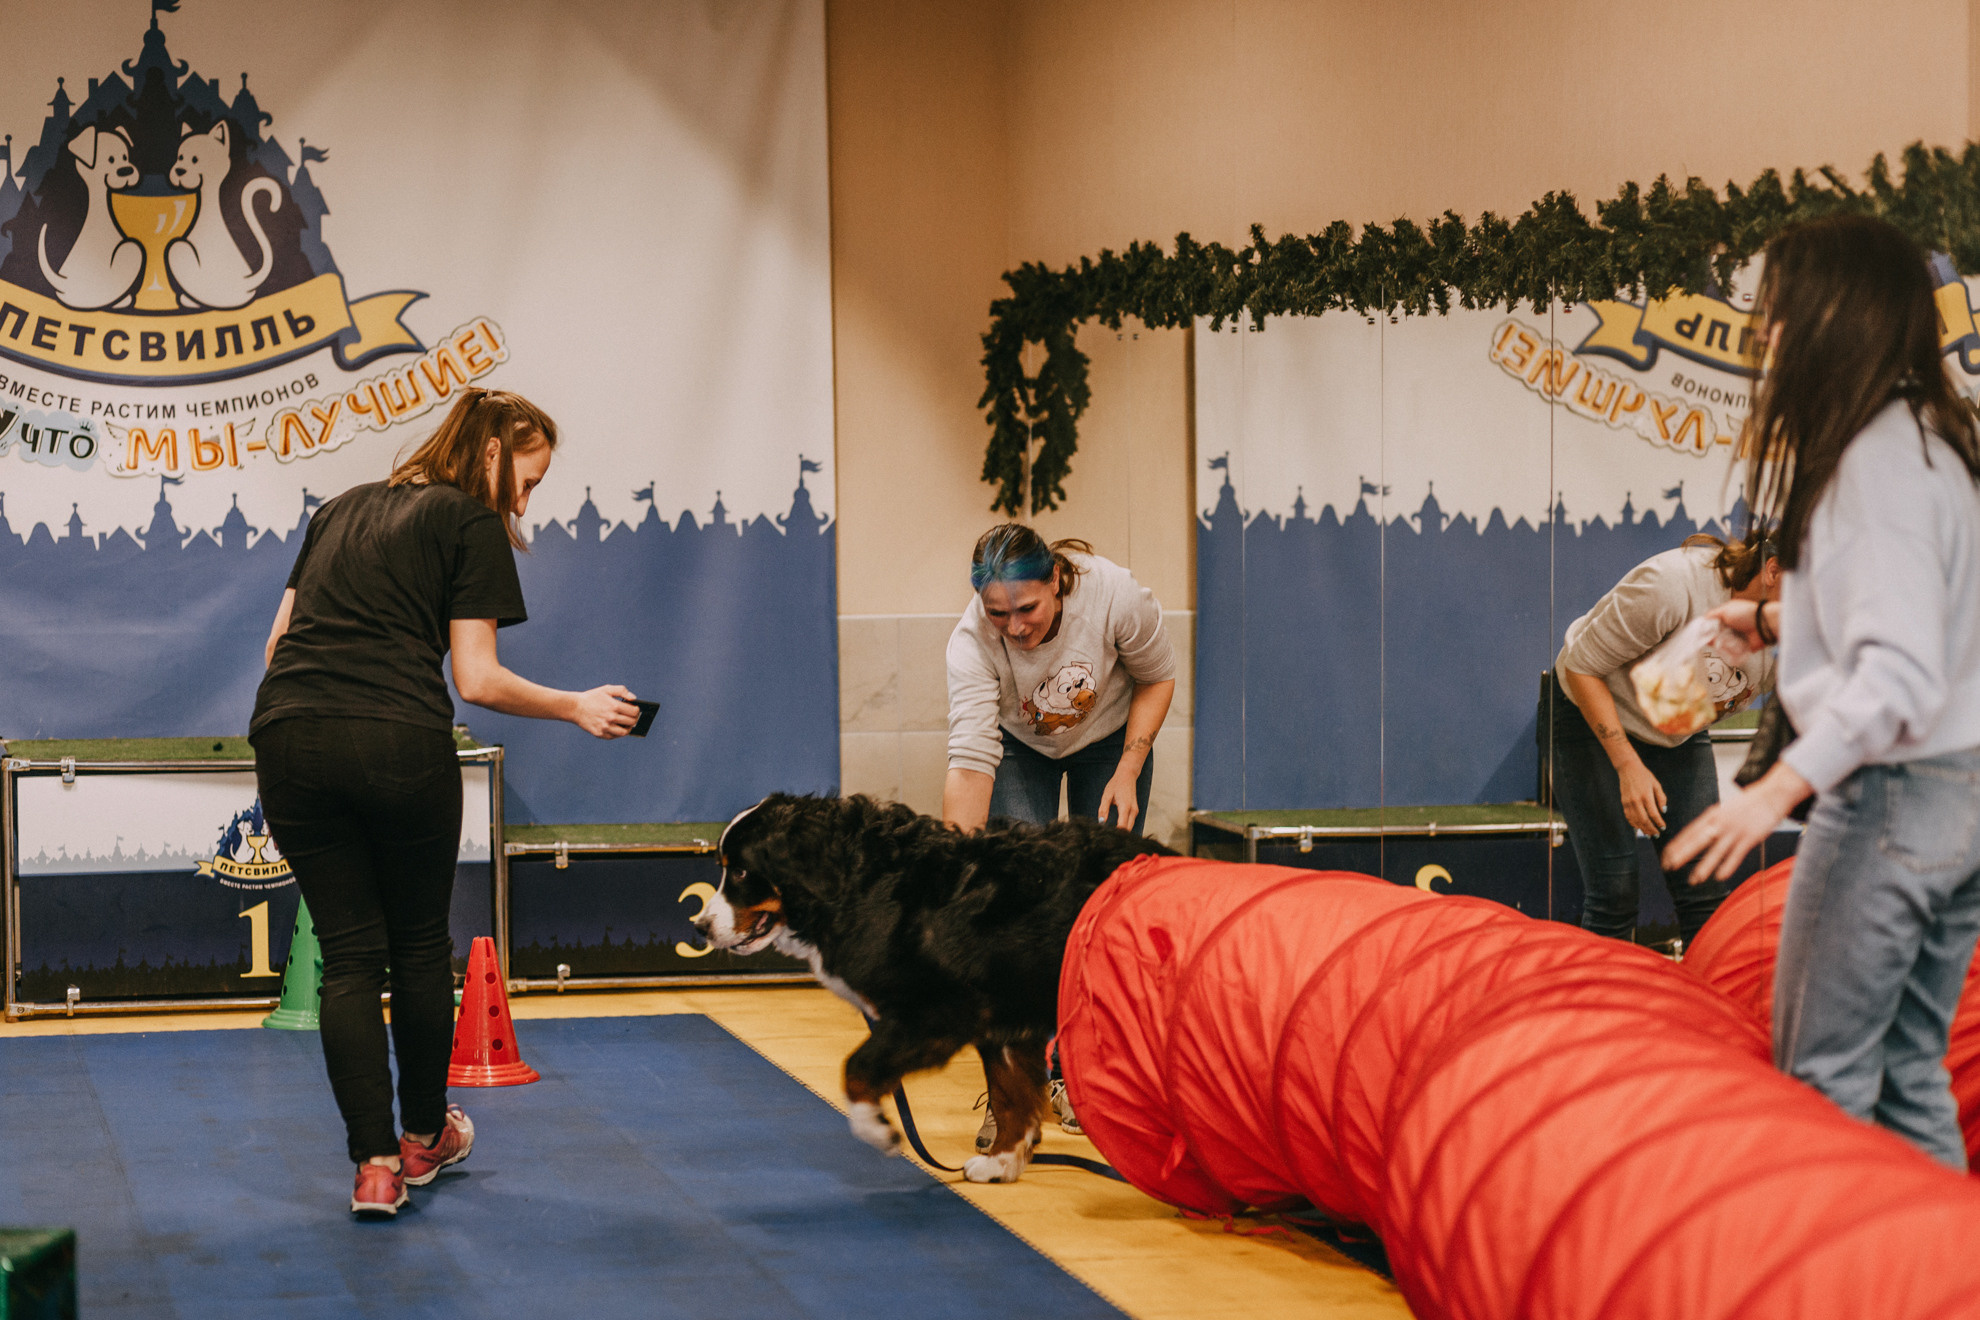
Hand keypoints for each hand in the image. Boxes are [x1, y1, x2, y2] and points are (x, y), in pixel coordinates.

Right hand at [573, 684, 639, 738]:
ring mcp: (605, 727)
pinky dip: (618, 733)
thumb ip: (622, 691)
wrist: (575, 708)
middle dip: (634, 719)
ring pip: (624, 732)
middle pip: (631, 722)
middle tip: (633, 717)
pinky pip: (614, 736)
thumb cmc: (592, 697)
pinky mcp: (600, 734)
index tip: (635, 709)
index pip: (634, 712)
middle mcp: (611, 718)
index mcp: (614, 706)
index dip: (637, 710)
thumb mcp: (606, 689)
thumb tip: (633, 698)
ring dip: (628, 728)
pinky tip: (617, 727)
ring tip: (627, 724)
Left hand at [1097, 767, 1141, 831]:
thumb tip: (1101, 822)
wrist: (1127, 776)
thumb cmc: (1116, 784)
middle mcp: (1133, 810)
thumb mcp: (1106, 796)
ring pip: (1130, 827)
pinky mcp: (1135, 811)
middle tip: (1108, 838)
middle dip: (1119, 835)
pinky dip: (1124, 827)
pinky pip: (1130, 823)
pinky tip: (1116, 828)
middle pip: (1127, 830)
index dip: (1115, 833)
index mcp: (1125, 807)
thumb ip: (1103, 809)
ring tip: (1111, 834)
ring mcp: (1135, 811)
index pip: (1122, 826)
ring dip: (1122, 832)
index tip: (1107, 836)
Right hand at [1617, 759, 1666, 834]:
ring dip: (1642, 829)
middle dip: (1651, 829)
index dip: (1659, 822)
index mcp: (1646, 796)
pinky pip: (1628, 817)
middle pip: (1644, 820)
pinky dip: (1634, 824)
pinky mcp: (1624, 803)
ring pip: (1635, 820)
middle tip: (1657, 835)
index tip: (1663, 827)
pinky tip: (1639, 827)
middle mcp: (1636, 801)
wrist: (1628, 769)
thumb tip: (1663, 811)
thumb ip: (1661, 798)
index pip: (1653, 814)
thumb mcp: (1656, 785)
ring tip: (1649, 834)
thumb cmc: (1645, 776)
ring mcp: (1628, 802)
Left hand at [1662, 763, 1812, 883]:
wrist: (1771, 795)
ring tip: (1694, 880)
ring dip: (1704, 867)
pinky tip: (1719, 877)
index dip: (1677, 845)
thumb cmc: (1746, 804)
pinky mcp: (1750, 838)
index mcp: (1712, 815)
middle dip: (1683, 854)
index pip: (1689, 832)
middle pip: (1698, 841)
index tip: (1665, 856)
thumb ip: (1711, 822)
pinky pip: (1736, 855)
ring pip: (1716, 851)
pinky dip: (1727, 866)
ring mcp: (1735, 831)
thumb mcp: (1724, 809)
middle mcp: (1720, 823)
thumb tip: (1695, 834)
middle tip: (1670, 866)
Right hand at [1704, 598, 1767, 650]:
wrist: (1763, 625)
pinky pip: (1731, 652)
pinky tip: (1732, 645)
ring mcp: (1736, 638)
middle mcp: (1731, 628)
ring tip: (1726, 640)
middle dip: (1713, 638)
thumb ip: (1712, 614)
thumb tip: (1703, 620)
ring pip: (1721, 645)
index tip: (1702, 633)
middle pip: (1715, 636)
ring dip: (1722, 644)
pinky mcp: (1741, 647)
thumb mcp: (1725, 609)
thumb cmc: (1747, 614)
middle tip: (1714, 638)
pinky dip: (1730, 651)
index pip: (1711, 625)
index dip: (1706, 629)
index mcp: (1726, 617)